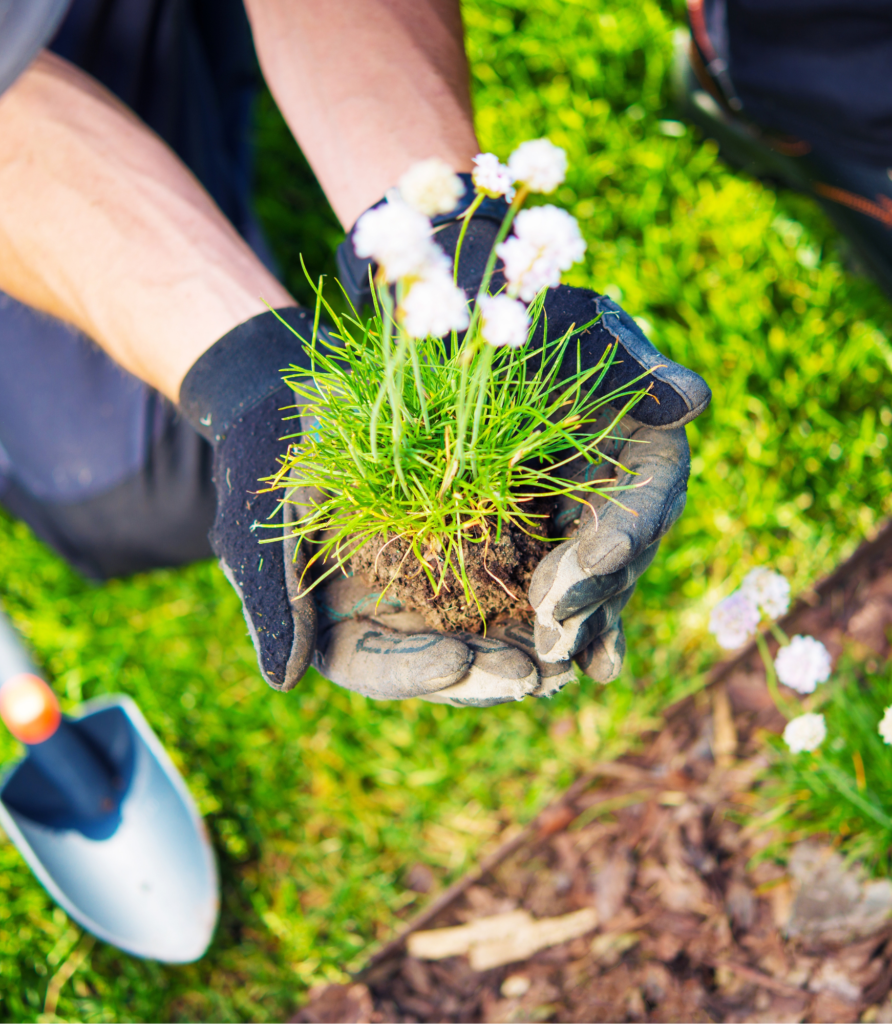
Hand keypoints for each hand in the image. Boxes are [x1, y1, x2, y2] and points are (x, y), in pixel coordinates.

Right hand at [178, 309, 574, 704]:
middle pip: (447, 662)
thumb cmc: (275, 457)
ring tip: (568, 656)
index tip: (453, 663)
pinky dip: (545, 589)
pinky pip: (515, 573)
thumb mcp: (271, 518)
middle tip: (534, 676)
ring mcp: (438, 579)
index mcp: (340, 620)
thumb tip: (282, 680)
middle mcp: (396, 611)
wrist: (305, 398)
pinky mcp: (476, 540)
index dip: (413, 671)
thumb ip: (278, 597)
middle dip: (488, 673)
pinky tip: (580, 597)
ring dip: (528, 643)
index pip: (378, 667)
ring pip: (489, 628)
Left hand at [340, 202, 710, 685]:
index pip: (648, 495)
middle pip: (622, 554)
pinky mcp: (532, 530)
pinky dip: (544, 622)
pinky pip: (545, 583)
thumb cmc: (511, 294)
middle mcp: (617, 479)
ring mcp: (576, 510)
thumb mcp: (560, 316)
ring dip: (572, 627)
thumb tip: (695, 400)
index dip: (622, 535)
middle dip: (591, 597)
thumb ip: (622, 361)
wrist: (451, 305)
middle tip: (553, 637)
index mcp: (640, 432)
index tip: (588, 569)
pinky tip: (536, 668)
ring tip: (547, 669)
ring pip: (588, 581)